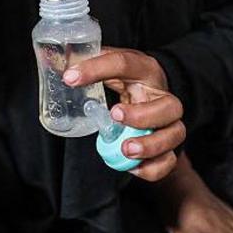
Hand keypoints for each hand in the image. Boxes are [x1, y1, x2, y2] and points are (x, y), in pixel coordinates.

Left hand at [63, 46, 184, 180]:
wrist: (154, 93)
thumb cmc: (131, 79)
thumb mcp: (112, 66)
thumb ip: (89, 65)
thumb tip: (57, 64)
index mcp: (145, 70)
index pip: (125, 63)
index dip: (97, 68)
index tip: (70, 78)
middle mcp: (163, 97)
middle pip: (169, 106)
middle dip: (143, 114)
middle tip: (115, 115)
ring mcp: (170, 123)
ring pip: (175, 134)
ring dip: (151, 144)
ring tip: (125, 149)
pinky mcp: (169, 146)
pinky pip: (169, 161)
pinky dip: (152, 168)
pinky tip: (132, 166)